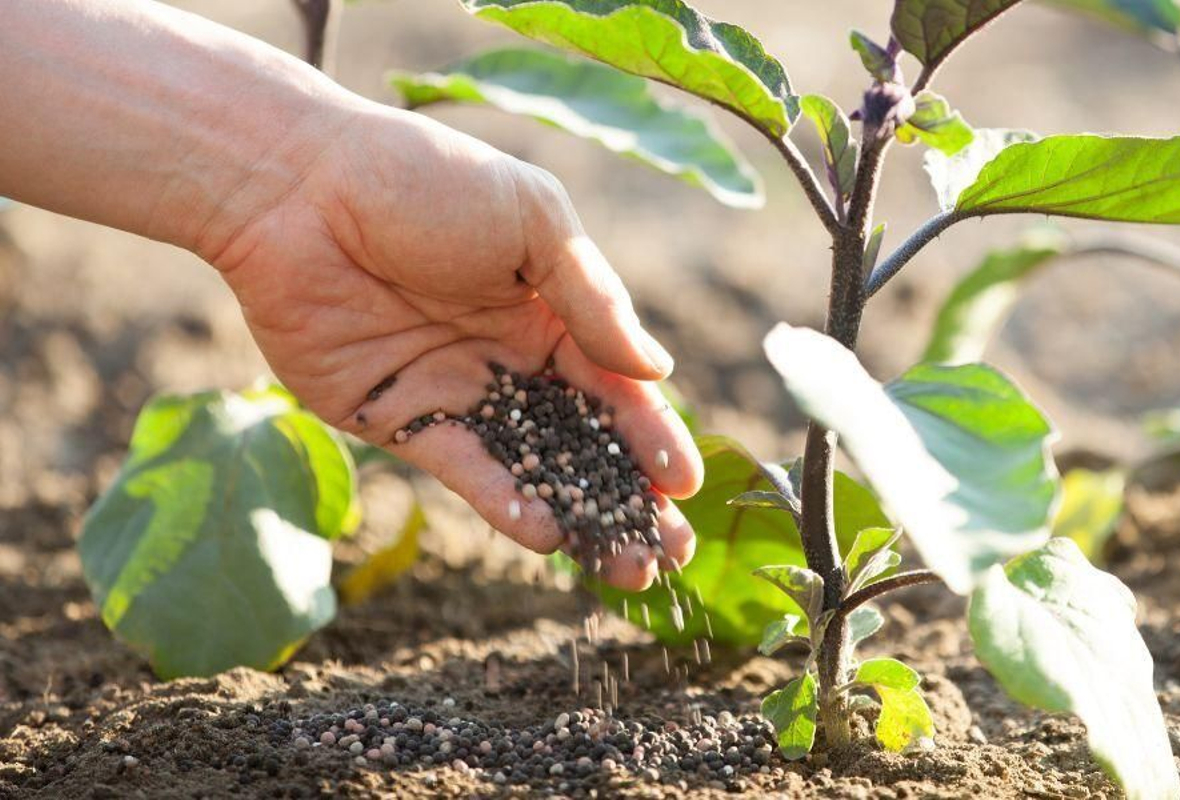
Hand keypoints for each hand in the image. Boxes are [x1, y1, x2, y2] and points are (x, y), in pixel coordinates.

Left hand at [208, 105, 700, 589]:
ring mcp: (458, 392)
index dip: (654, 435)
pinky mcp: (400, 419)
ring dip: (580, 517)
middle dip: (631, 496)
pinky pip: (464, 470)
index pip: (617, 385)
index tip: (687, 484)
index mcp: (552, 308)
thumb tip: (656, 371)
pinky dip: (506, 505)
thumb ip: (594, 298)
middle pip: (584, 440)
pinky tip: (549, 535)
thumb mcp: (532, 218)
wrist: (296, 186)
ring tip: (626, 568)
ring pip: (532, 468)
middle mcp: (511, 357)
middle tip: (672, 551)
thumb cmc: (423, 180)